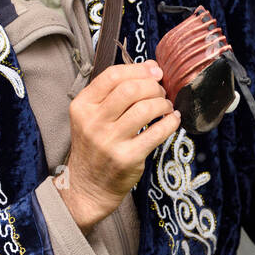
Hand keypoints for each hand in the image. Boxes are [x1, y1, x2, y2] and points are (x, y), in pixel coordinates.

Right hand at [59, 60, 178, 233]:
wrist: (87, 187)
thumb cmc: (94, 147)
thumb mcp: (91, 116)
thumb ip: (114, 92)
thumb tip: (151, 67)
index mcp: (82, 106)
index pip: (112, 76)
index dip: (139, 69)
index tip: (155, 71)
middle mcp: (93, 122)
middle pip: (131, 89)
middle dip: (153, 86)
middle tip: (161, 92)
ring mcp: (109, 141)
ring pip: (146, 108)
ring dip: (163, 103)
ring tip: (165, 106)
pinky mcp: (127, 157)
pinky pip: (157, 132)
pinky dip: (171, 122)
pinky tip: (172, 119)